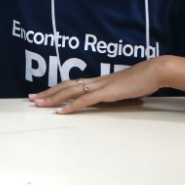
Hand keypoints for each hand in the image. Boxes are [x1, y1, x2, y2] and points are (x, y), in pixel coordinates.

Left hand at [29, 57, 168, 113]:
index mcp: (98, 81)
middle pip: (65, 86)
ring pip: (69, 91)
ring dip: (52, 98)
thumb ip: (114, 93)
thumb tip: (110, 98)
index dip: (56, 89)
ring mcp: (99, 86)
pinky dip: (70, 106)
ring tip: (38, 104)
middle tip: (31, 98)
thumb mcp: (123, 88)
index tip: (42, 94)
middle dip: (47, 93)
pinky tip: (60, 112)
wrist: (154, 72)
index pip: (71, 84)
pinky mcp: (106, 93)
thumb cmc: (142, 80)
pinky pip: (84, 100)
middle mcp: (95, 81)